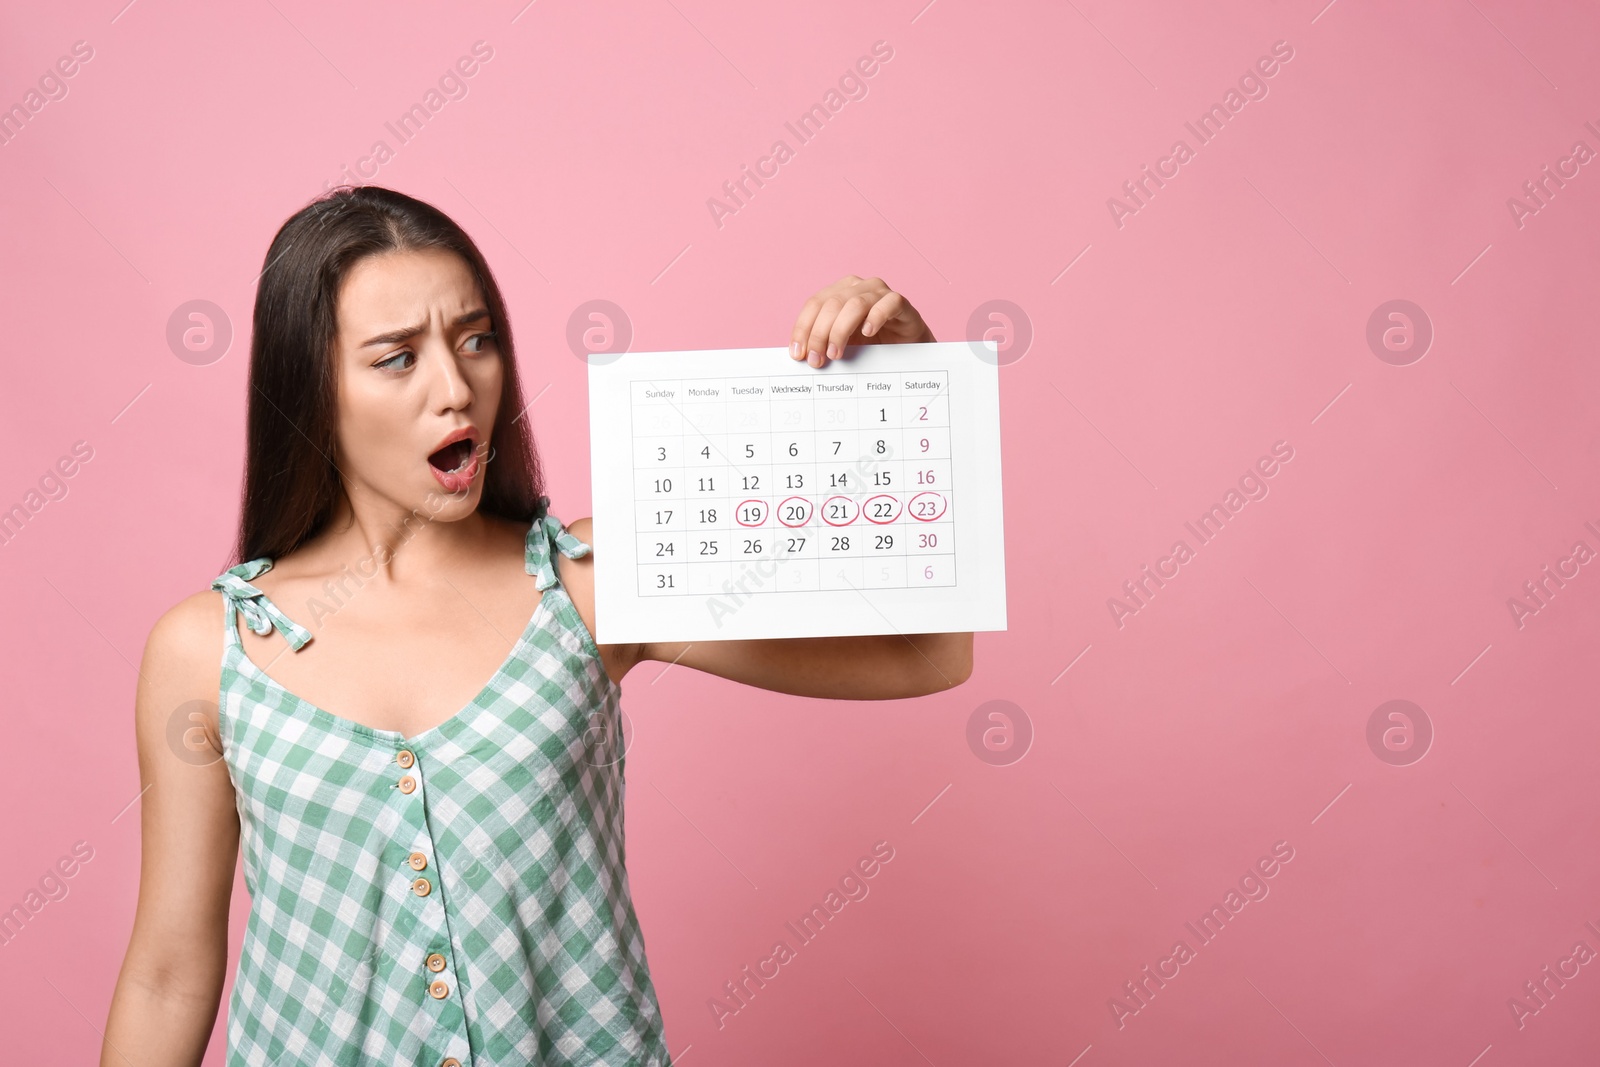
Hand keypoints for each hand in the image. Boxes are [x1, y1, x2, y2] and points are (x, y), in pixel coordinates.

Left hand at [789, 275, 935, 367]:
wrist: (906, 347)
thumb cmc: (872, 343)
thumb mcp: (843, 344)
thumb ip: (824, 345)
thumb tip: (801, 357)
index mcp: (838, 292)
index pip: (814, 304)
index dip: (803, 328)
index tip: (798, 354)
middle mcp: (857, 287)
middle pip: (831, 304)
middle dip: (819, 334)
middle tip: (816, 360)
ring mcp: (879, 292)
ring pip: (855, 304)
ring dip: (841, 330)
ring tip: (836, 353)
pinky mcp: (899, 302)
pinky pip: (887, 304)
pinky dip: (875, 317)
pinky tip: (868, 333)